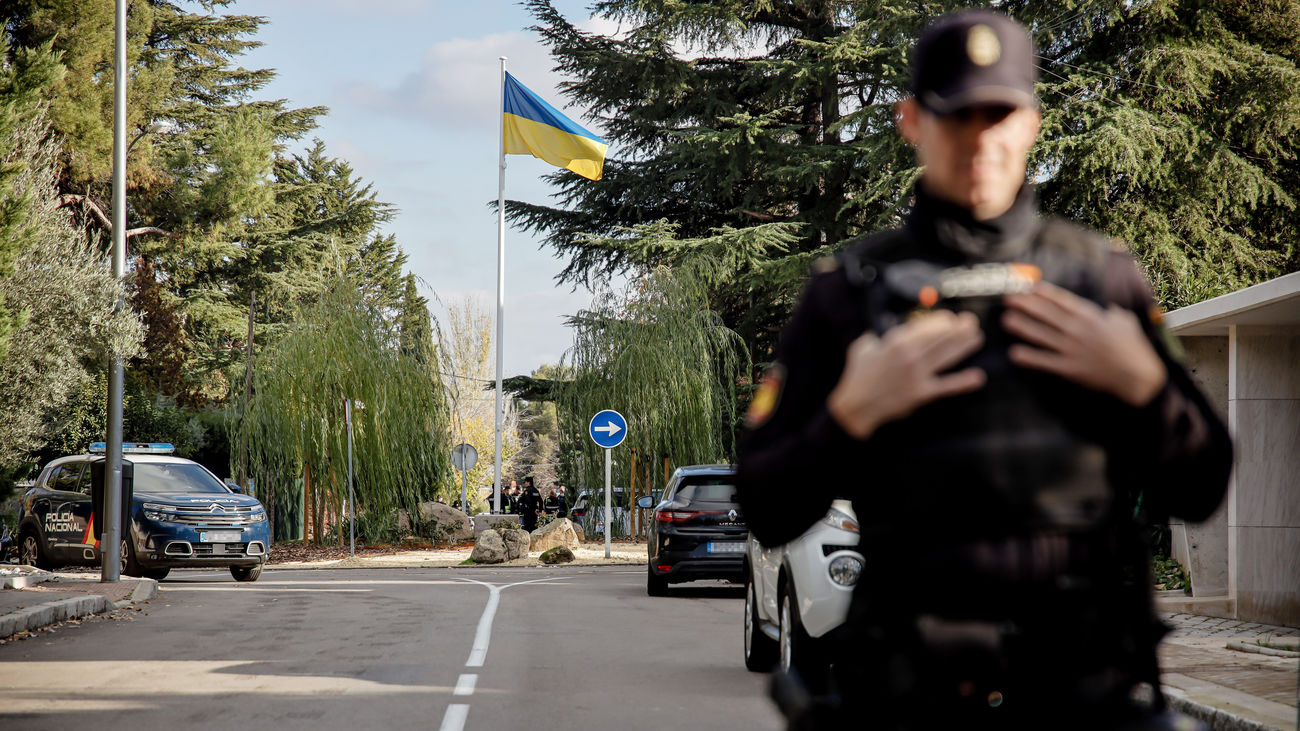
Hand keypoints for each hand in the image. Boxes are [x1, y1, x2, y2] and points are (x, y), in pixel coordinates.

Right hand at [827, 310, 985, 438]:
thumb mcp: (862, 348)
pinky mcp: (921, 393)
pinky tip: (977, 377)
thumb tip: (879, 333)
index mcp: (895, 342)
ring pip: (947, 356)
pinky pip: (946, 386)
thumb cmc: (858, 376)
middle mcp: (909, 355)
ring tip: (977, 338)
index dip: (941, 320)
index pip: (925, 326)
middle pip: (940, 338)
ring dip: (964, 346)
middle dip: (958, 328)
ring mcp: (917, 375)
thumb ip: (874, 337)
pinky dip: (962, 382)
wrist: (857, 405)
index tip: (950, 318)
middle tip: (971, 322)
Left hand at [1002, 282, 1166, 406]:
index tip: (1028, 285)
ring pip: (1043, 335)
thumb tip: (1104, 304)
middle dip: (1026, 305)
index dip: (1044, 292)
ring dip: (1023, 327)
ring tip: (1005, 320)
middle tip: (1007, 298)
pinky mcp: (1070, 369)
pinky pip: (1046, 361)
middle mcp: (1080, 330)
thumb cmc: (1133, 347)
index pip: (1063, 301)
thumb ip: (1109, 311)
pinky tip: (1014, 353)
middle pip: (1048, 314)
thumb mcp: (1123, 321)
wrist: (1139, 376)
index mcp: (1092, 316)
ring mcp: (1073, 350)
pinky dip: (1030, 357)